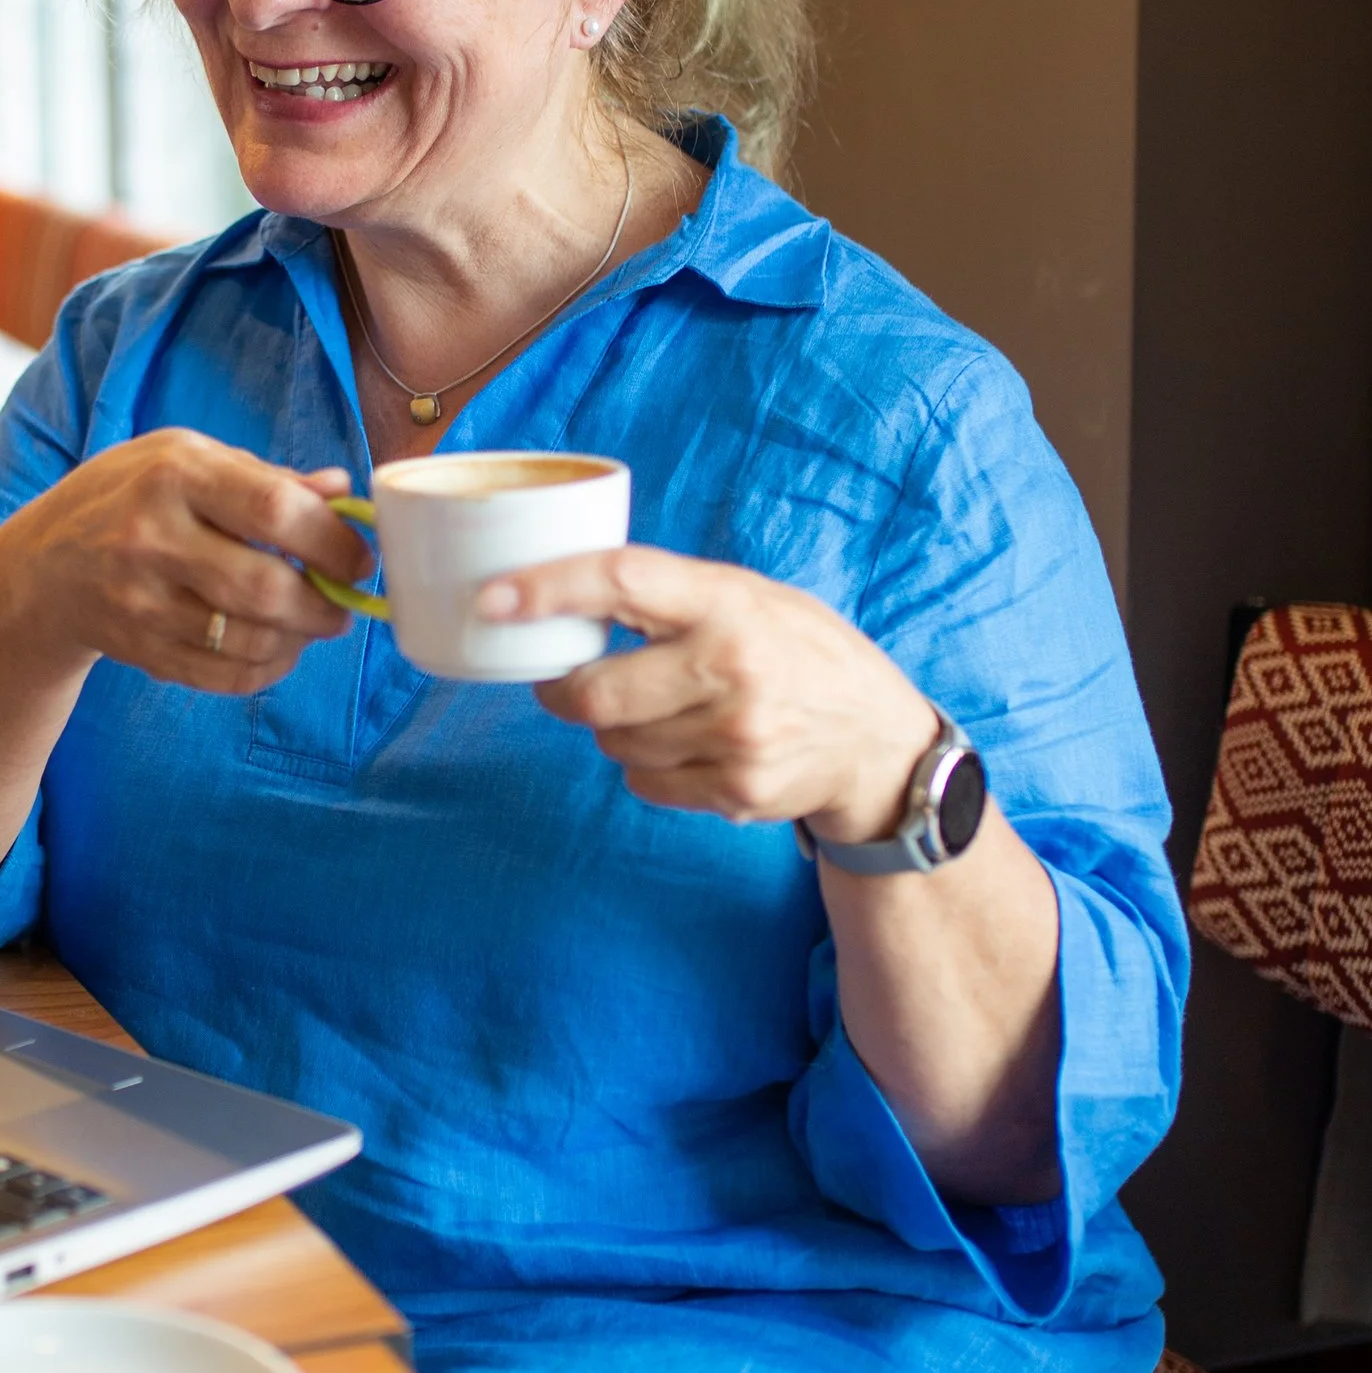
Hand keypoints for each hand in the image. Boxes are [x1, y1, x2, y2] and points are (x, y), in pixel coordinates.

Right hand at [3, 429, 357, 694]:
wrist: (41, 567)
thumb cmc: (129, 498)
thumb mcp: (186, 460)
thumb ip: (265, 477)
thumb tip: (342, 491)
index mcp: (174, 474)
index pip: (274, 509)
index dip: (333, 540)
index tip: (359, 556)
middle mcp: (152, 538)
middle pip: (267, 589)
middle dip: (326, 603)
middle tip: (344, 601)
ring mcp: (140, 603)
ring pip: (251, 641)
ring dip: (301, 639)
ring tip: (311, 621)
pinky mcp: (139, 652)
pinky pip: (226, 676)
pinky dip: (268, 668)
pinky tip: (277, 648)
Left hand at [478, 546, 939, 842]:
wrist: (877, 740)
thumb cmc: (800, 653)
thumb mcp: (751, 597)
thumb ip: (673, 596)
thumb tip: (564, 596)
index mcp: (729, 603)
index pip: (621, 582)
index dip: (548, 589)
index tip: (494, 597)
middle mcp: (732, 669)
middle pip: (595, 694)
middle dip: (562, 691)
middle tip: (563, 681)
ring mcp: (735, 738)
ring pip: (613, 742)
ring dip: (614, 728)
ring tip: (660, 709)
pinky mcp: (735, 791)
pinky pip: (644, 783)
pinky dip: (647, 766)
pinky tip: (688, 745)